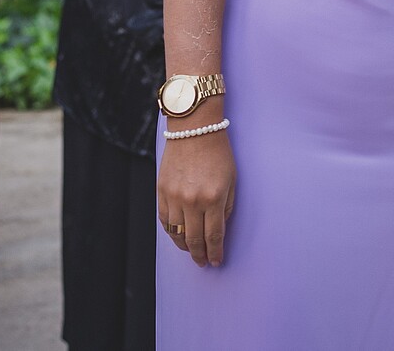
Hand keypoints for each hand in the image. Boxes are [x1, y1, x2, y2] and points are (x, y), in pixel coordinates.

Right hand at [158, 127, 235, 267]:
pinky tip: (178, 235)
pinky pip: (165, 220)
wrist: (194, 130)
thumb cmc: (218, 153)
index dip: (215, 252)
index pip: (214, 236)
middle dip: (200, 255)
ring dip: (184, 246)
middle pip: (194, 239)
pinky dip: (171, 231)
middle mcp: (192, 201)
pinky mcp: (161, 192)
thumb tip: (220, 230)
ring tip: (191, 251)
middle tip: (203, 262)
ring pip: (176, 233)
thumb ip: (226, 207)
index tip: (216, 262)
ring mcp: (174, 197)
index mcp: (213, 198)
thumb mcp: (231, 180)